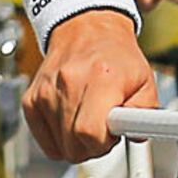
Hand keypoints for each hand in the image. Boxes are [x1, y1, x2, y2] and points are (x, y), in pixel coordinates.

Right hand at [23, 10, 157, 161]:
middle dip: (93, 146)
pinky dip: (58, 139)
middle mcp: (69, 82)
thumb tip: (138, 134)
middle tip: (103, 128)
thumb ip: (146, 112)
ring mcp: (46, 91)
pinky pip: (42, 140)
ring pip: (59, 145)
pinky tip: (70, 122)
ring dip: (76, 142)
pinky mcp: (31, 99)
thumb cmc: (116, 57)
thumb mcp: (145, 81)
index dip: (104, 143)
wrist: (86, 30)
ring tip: (88, 120)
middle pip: (73, 145)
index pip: (90, 132)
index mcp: (101, 78)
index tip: (112, 135)